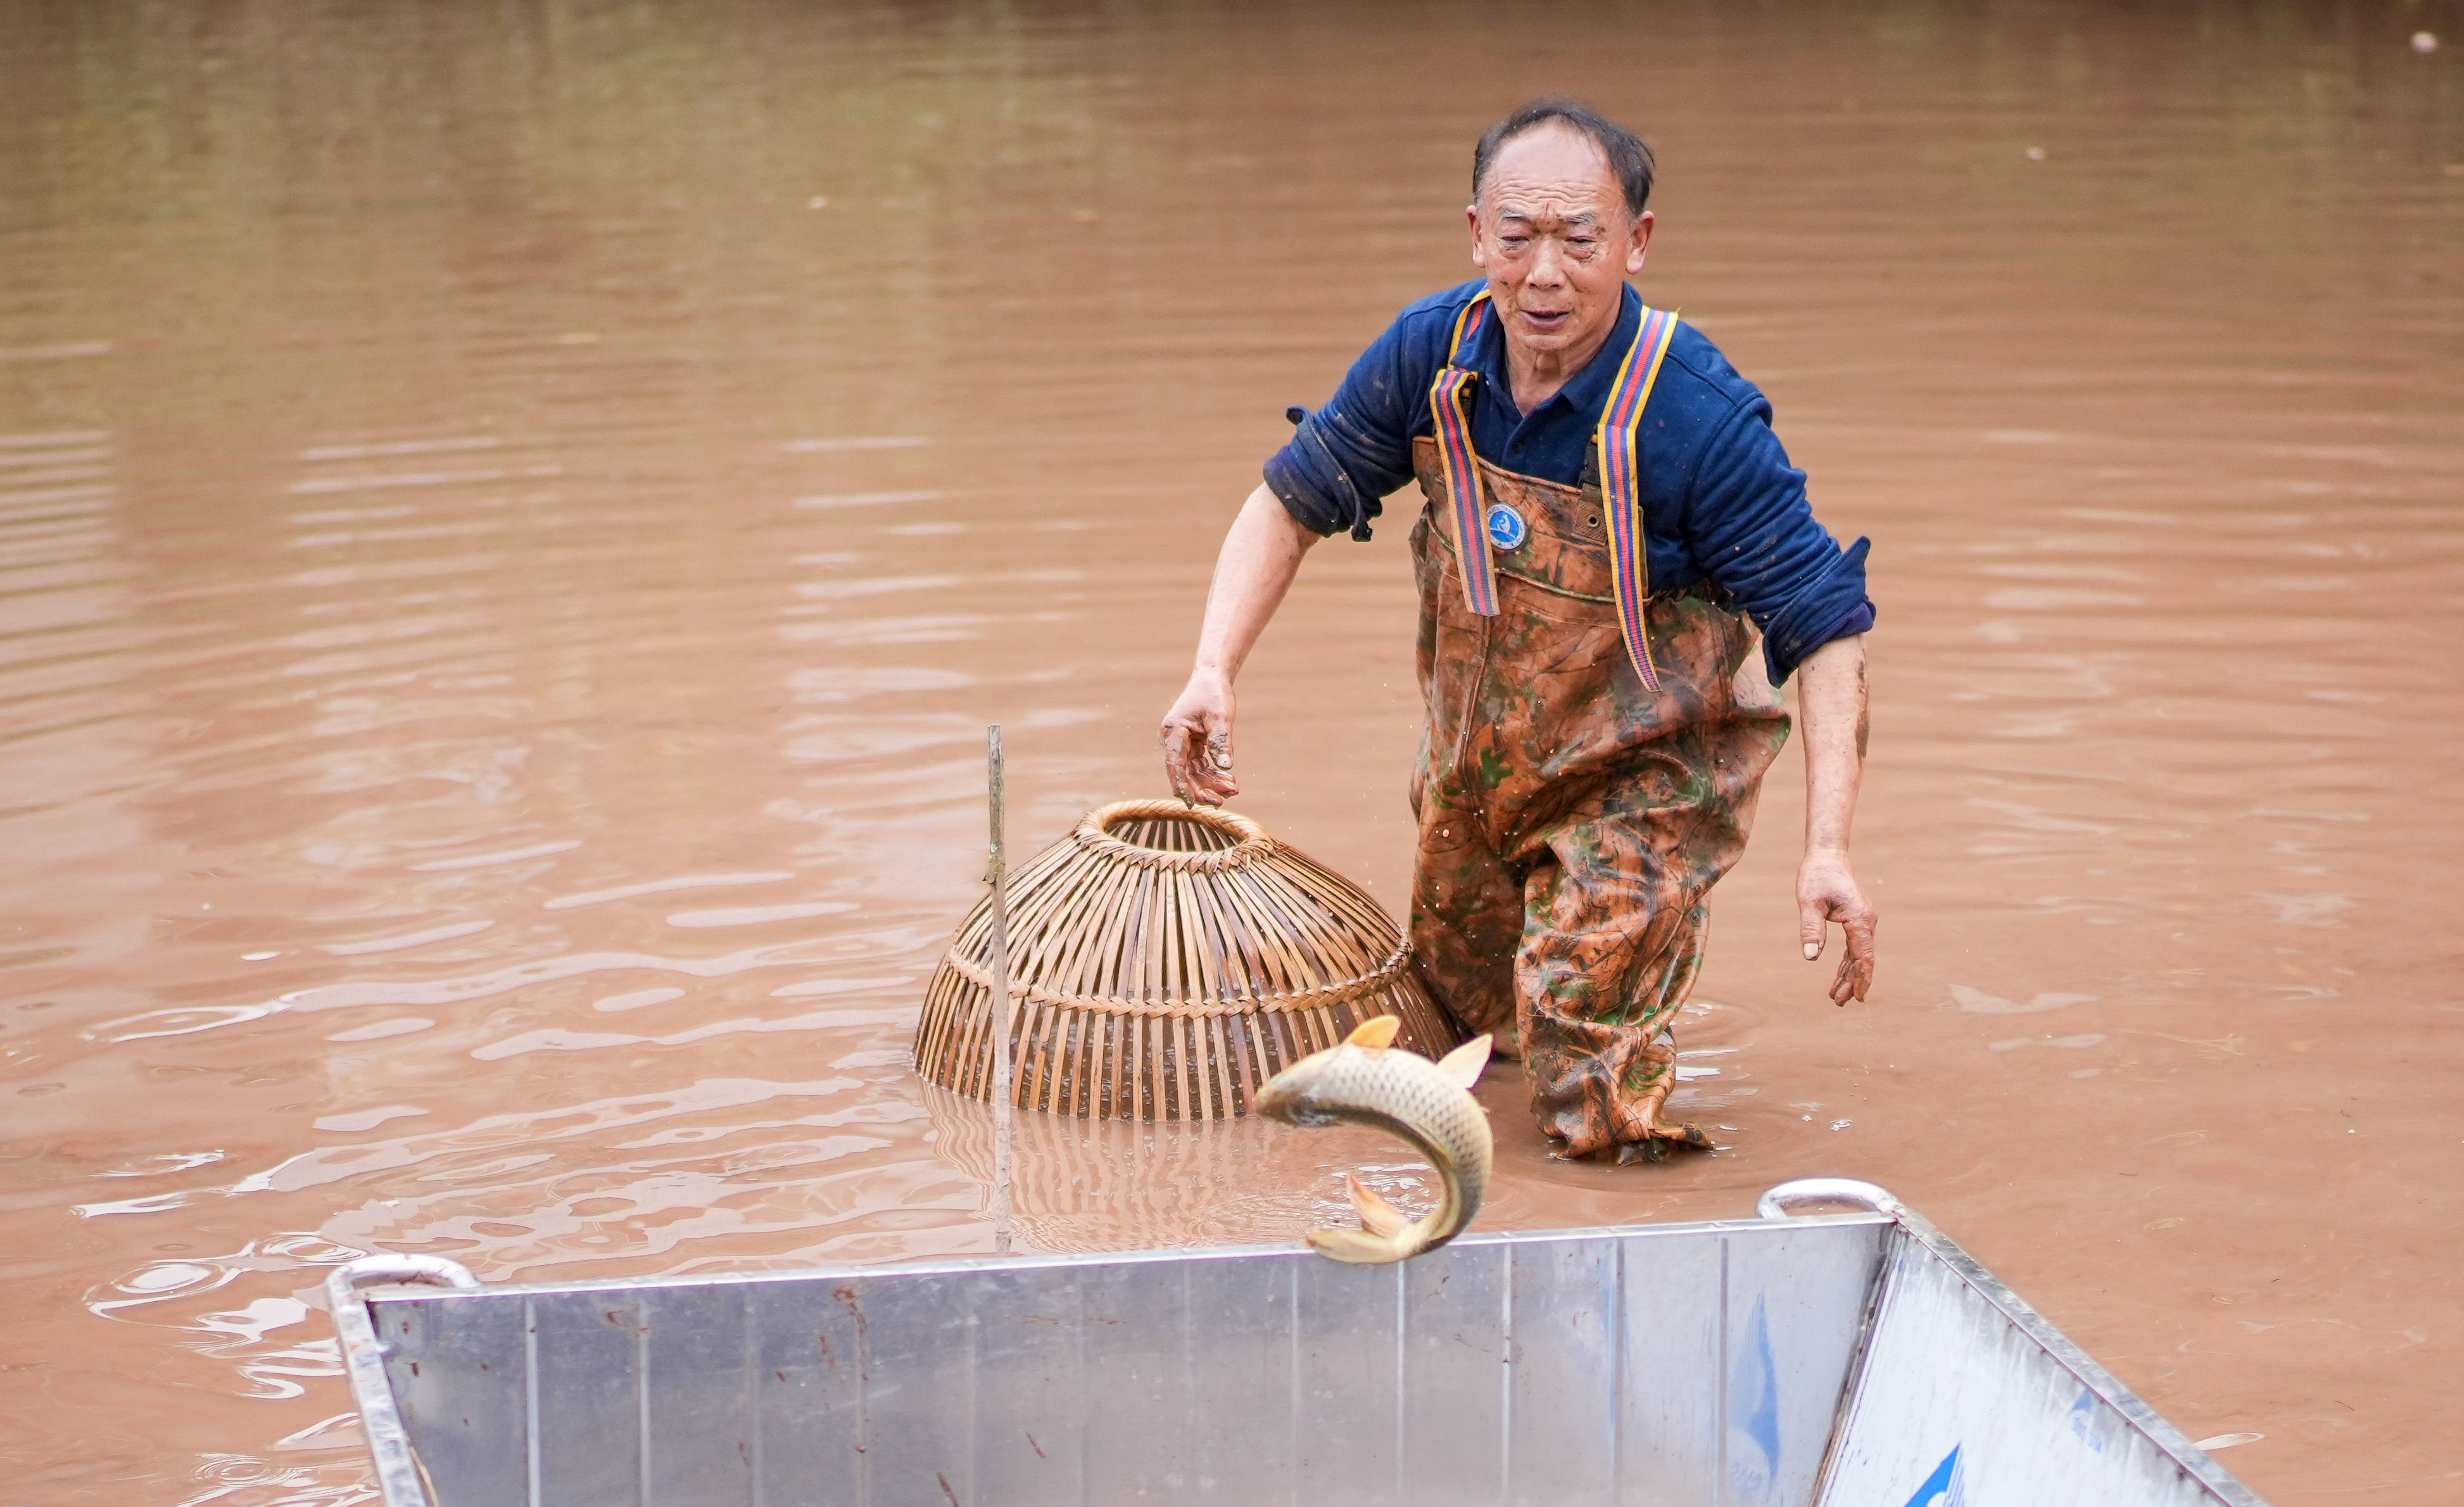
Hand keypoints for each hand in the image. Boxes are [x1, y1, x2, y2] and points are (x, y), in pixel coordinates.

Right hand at [1160, 670, 1238, 805]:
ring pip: (1192, 772)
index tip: (1192, 804)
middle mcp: (1172, 740)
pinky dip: (1212, 774)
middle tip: (1222, 801)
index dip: (1182, 786)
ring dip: (1210, 783)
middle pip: (1183, 773)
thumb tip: (1227, 767)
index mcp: (1173, 731)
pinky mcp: (1190, 746)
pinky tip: (1228, 780)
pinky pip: (1199, 766)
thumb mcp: (1221, 717)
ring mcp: (1180, 744)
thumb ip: (1222, 742)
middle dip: (1202, 788)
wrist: (1211, 678)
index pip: (1175, 765)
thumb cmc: (1214, 694)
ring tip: (1233, 789)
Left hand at [1796, 848, 1875, 1003]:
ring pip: (1859, 955)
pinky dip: (1848, 962)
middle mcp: (1867, 921)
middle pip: (1863, 959)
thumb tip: (1809, 957)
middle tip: (1839, 1003)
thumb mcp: (1809, 902)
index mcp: (1860, 918)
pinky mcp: (1857, 920)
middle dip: (1852, 982)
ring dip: (1849, 975)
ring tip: (1836, 996)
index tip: (1858, 998)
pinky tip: (1840, 976)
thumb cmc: (1817, 876)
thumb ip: (1811, 929)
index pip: (1863, 956)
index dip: (1861, 979)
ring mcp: (1864, 921)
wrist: (1827, 856)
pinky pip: (1854, 946)